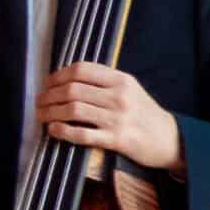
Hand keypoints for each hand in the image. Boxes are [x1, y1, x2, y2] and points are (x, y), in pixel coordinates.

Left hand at [37, 63, 182, 175]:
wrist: (170, 139)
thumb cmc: (143, 113)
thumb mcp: (130, 89)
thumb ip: (104, 82)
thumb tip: (67, 79)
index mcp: (121, 80)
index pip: (82, 70)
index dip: (58, 75)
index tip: (47, 83)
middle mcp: (119, 96)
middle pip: (73, 89)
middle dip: (49, 95)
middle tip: (39, 102)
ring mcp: (118, 118)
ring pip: (74, 110)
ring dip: (51, 112)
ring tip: (41, 115)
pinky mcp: (116, 140)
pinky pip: (82, 134)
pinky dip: (63, 131)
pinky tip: (53, 129)